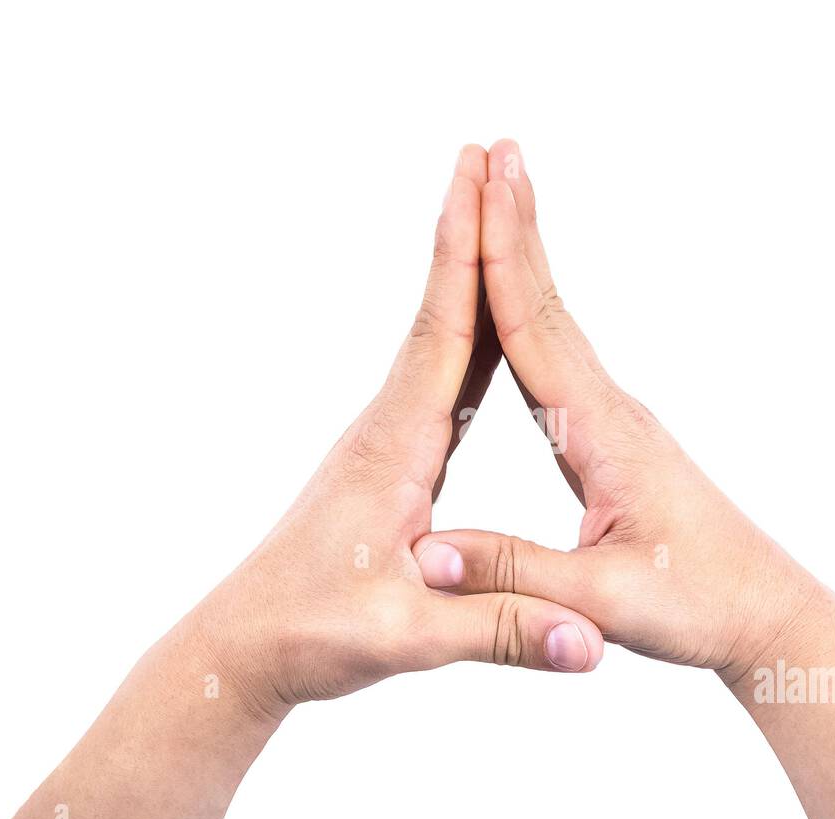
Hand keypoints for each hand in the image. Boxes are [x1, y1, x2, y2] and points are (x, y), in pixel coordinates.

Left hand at [194, 144, 603, 713]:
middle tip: (493, 157)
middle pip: (441, 314)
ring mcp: (387, 442)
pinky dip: (470, 338)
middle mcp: (387, 428)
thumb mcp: (406, 639)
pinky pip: (443, 383)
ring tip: (493, 215)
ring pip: (441, 342)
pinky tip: (488, 329)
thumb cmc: (310, 635)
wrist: (246, 645)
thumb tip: (587, 643)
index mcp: (395, 449)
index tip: (482, 180)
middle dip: (469, 233)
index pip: (442, 334)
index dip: (467, 254)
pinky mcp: (391, 463)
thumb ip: (498, 630)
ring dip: (469, 276)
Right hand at [411, 140, 824, 679]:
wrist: (761, 610)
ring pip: (557, 323)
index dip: (501, 261)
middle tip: (492, 152)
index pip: (538, 332)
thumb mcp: (603, 601)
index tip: (480, 190)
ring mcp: (614, 421)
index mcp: (604, 435)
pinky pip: (561, 359)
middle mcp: (611, 411)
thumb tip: (426, 552)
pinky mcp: (612, 440)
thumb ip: (515, 574)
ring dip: (524, 257)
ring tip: (501, 198)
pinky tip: (519, 300)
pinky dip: (533, 312)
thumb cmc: (696, 605)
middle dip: (515, 227)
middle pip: (549, 304)